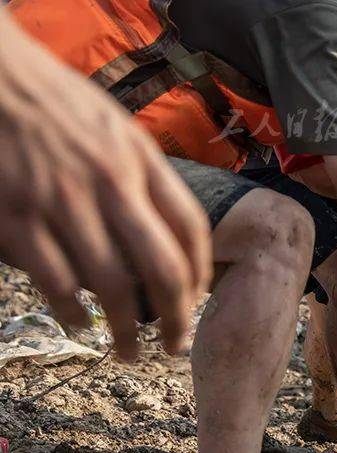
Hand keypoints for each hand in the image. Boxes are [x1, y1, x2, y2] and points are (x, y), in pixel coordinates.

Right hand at [0, 7, 211, 359]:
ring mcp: (61, 201)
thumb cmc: (53, 101)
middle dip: (176, 318)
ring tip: (129, 351)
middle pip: (163, 268)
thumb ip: (142, 174)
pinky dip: (71, 311)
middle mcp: (110, 183)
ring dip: (124, 329)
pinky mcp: (15, 217)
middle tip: (175, 346)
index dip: (201, 274)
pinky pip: (55, 282)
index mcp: (140, 158)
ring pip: (111, 285)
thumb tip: (169, 229)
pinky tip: (78, 323)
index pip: (191, 228)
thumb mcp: (114, 126)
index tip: (198, 301)